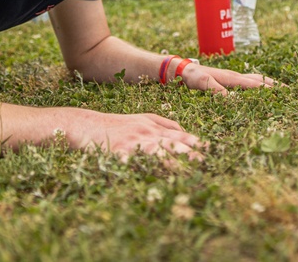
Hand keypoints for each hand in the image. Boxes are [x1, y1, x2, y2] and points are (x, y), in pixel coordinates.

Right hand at [67, 110, 206, 161]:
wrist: (87, 124)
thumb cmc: (117, 124)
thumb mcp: (143, 118)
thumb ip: (165, 123)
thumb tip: (186, 130)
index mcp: (154, 127)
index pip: (179, 135)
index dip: (195, 144)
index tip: (210, 151)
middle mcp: (146, 134)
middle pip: (172, 144)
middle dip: (189, 155)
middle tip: (205, 164)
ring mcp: (133, 143)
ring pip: (156, 153)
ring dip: (172, 164)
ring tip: (186, 174)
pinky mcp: (118, 152)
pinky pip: (132, 162)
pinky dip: (141, 169)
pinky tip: (151, 179)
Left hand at [178, 62, 276, 94]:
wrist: (179, 69)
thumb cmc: (189, 76)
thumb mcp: (200, 82)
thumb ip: (214, 88)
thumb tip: (230, 99)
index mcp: (230, 77)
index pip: (253, 84)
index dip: (268, 89)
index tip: (282, 93)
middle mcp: (234, 76)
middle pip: (258, 80)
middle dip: (273, 85)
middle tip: (289, 91)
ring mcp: (231, 77)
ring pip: (254, 80)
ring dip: (267, 84)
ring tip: (280, 90)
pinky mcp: (227, 80)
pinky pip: (246, 82)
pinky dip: (257, 85)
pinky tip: (259, 90)